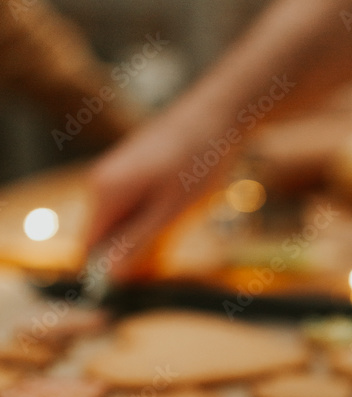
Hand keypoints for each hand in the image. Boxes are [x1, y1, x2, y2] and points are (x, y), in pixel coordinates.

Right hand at [86, 86, 241, 277]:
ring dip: (147, 238)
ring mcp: (117, 176)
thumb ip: (137, 243)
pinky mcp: (133, 173)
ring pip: (123, 225)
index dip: (109, 271)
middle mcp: (102, 183)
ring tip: (176, 228)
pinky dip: (153, 221)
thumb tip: (109, 275)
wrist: (217, 115)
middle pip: (105, 238)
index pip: (88, 249)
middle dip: (132, 255)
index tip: (140, 281)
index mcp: (105, 193)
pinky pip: (134, 210)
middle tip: (167, 255)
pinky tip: (178, 212)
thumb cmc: (196, 161)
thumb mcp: (169, 212)